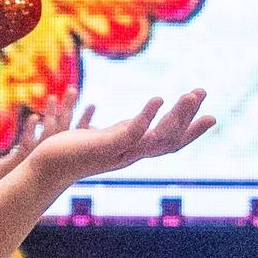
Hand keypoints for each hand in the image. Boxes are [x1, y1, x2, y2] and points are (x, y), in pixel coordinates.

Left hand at [0, 94, 93, 186]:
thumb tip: (88, 131)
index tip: (93, 104)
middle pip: (63, 126)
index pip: (77, 133)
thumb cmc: (36, 173)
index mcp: (61, 151)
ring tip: (51, 98)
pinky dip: (31, 128)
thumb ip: (66, 142)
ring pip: (46, 132)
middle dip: (67, 107)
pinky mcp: (22, 156)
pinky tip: (34, 117)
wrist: (14, 191)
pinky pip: (28, 141)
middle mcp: (52, 151)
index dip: (85, 119)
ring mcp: (38, 153)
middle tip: (72, 89)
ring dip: (49, 114)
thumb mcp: (53, 158)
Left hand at [41, 90, 214, 182]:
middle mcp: (132, 155)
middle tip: (202, 92)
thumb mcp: (105, 138)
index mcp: (134, 151)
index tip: (212, 116)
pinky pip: (131, 133)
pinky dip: (147, 117)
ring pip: (157, 138)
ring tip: (190, 94)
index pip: (171, 143)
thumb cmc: (72, 150)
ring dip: (177, 116)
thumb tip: (138, 123)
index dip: (192, 131)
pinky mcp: (104, 148)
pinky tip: (158, 99)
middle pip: (170, 140)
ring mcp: (120, 153)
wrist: (45, 166)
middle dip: (189, 116)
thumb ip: (124, 131)